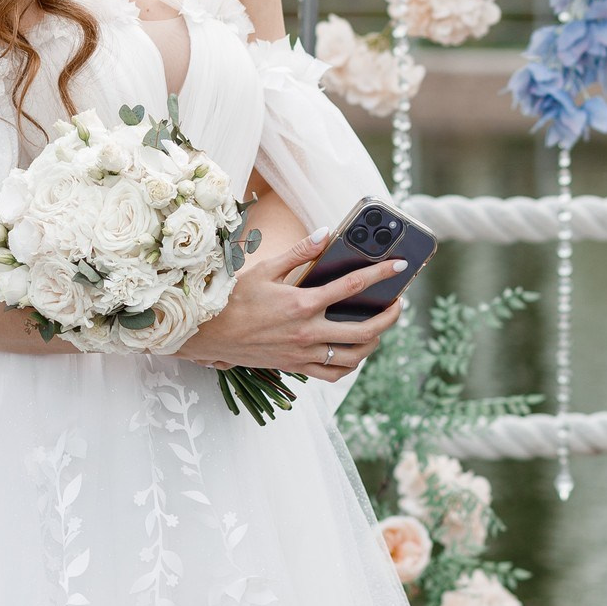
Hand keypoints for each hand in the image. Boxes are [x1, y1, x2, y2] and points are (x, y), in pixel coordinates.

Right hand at [176, 228, 407, 381]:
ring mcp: (303, 353)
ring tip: (380, 327)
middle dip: (390, 316)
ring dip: (374, 342)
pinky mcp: (295, 367)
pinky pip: (333, 373)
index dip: (380, 274)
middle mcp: (307, 332)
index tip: (400, 266)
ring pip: (354, 356)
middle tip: (399, 304)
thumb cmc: (233, 298)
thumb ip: (300, 252)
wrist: (206, 333)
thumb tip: (326, 232)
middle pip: (365, 329)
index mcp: (302, 304)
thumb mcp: (265, 268)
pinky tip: (354, 351)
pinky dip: (350, 364)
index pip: (352, 286)